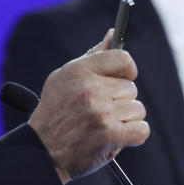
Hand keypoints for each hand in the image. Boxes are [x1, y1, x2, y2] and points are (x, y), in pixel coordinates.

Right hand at [27, 29, 148, 183]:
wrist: (41, 151)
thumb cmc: (55, 112)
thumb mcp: (65, 77)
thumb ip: (92, 56)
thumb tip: (111, 34)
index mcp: (79, 71)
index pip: (122, 58)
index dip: (127, 70)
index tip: (123, 78)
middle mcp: (91, 89)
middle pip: (131, 88)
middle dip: (120, 100)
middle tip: (101, 110)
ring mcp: (102, 112)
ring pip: (137, 109)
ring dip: (125, 119)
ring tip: (103, 125)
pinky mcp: (111, 135)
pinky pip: (142, 130)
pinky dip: (133, 136)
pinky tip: (115, 136)